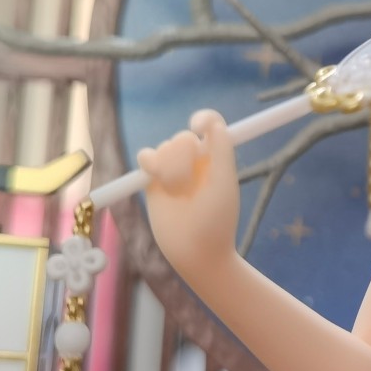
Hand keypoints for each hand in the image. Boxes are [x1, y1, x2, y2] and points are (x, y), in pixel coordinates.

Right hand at [136, 109, 239, 280]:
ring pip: (164, 146)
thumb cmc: (216, 219)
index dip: (203, 119)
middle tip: (188, 181)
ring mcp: (174, 171)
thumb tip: (214, 124)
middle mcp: (196, 161)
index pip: (210, 124)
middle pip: (183, 137)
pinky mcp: (154, 181)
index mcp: (217, 157)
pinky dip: (150, 162)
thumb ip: (221, 150)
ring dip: (170, 165)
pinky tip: (156, 178)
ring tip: (177, 191)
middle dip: (183, 155)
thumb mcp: (224, 183)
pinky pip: (146, 157)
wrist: (195, 251)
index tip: (198, 126)